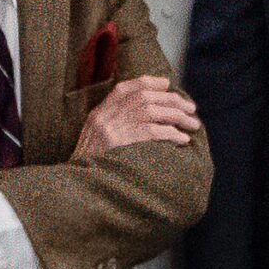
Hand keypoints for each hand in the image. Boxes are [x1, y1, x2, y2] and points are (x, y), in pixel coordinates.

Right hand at [72, 76, 199, 160]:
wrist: (75, 185)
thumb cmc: (92, 165)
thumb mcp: (96, 138)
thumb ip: (114, 123)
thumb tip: (149, 114)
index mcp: (99, 113)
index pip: (126, 88)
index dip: (149, 83)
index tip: (167, 85)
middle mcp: (104, 117)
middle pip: (144, 98)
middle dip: (172, 101)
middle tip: (191, 109)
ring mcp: (110, 129)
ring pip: (150, 111)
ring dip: (176, 116)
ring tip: (193, 125)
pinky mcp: (119, 144)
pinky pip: (150, 132)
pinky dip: (170, 133)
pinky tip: (181, 139)